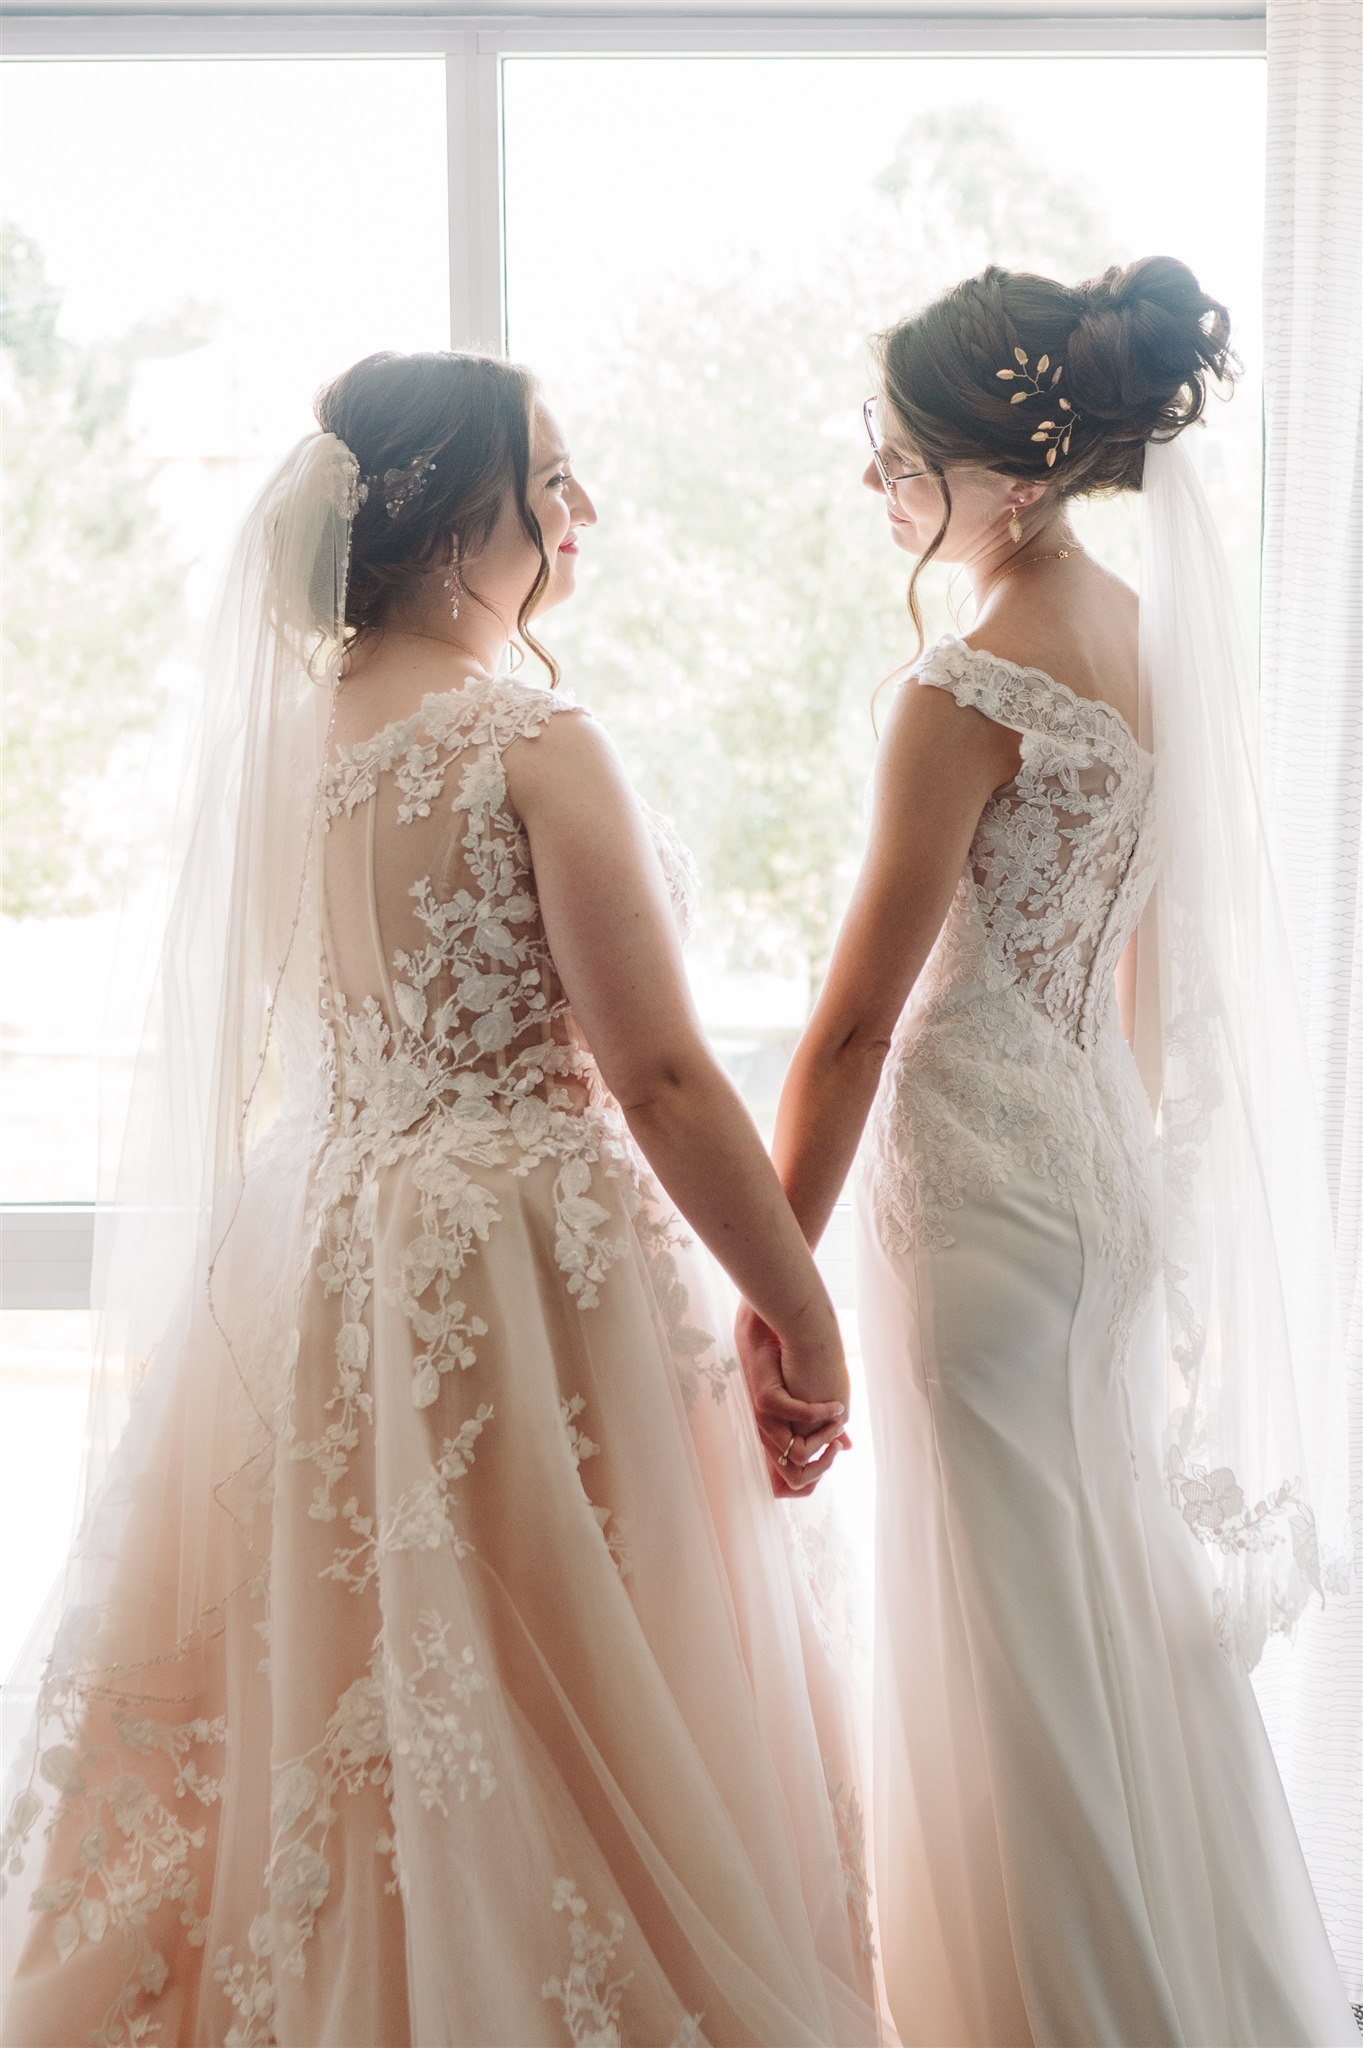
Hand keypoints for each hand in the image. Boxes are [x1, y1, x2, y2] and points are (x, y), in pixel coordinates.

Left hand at [734, 1299, 851, 1497]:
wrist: (769, 1336)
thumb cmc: (792, 1371)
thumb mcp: (811, 1406)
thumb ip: (825, 1429)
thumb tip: (847, 1446)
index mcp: (777, 1440)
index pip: (790, 1483)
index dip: (812, 1483)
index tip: (833, 1457)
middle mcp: (768, 1435)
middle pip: (794, 1479)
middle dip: (824, 1465)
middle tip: (838, 1442)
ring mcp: (765, 1420)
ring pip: (797, 1454)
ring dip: (825, 1438)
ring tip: (838, 1420)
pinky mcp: (766, 1400)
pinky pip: (799, 1418)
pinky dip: (822, 1413)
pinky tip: (836, 1404)